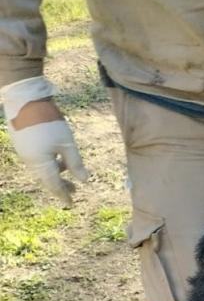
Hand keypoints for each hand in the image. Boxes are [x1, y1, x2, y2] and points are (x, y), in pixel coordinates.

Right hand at [1, 77, 88, 205]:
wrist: (25, 97)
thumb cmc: (48, 120)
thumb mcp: (67, 143)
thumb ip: (75, 164)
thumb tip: (84, 181)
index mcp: (40, 163)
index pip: (54, 185)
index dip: (63, 194)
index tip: (71, 203)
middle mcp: (29, 161)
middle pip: (46, 179)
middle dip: (60, 185)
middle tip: (74, 190)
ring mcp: (24, 151)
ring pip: (41, 169)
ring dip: (55, 172)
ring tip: (67, 171)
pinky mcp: (21, 142)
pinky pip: (36, 159)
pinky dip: (48, 163)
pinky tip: (56, 157)